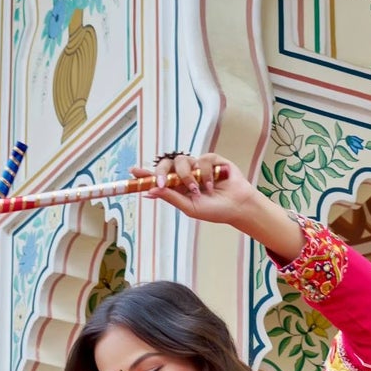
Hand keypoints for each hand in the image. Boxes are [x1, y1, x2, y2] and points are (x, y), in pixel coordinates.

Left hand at [133, 153, 302, 259]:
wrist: (237, 206)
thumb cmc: (215, 211)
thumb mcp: (190, 208)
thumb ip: (172, 198)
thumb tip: (151, 190)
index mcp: (178, 187)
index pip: (159, 177)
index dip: (145, 174)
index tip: (132, 172)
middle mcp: (186, 174)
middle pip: (167, 164)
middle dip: (162, 172)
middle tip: (162, 182)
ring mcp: (198, 165)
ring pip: (183, 161)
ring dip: (188, 177)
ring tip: (198, 190)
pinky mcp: (211, 159)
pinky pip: (201, 160)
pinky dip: (205, 174)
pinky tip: (212, 185)